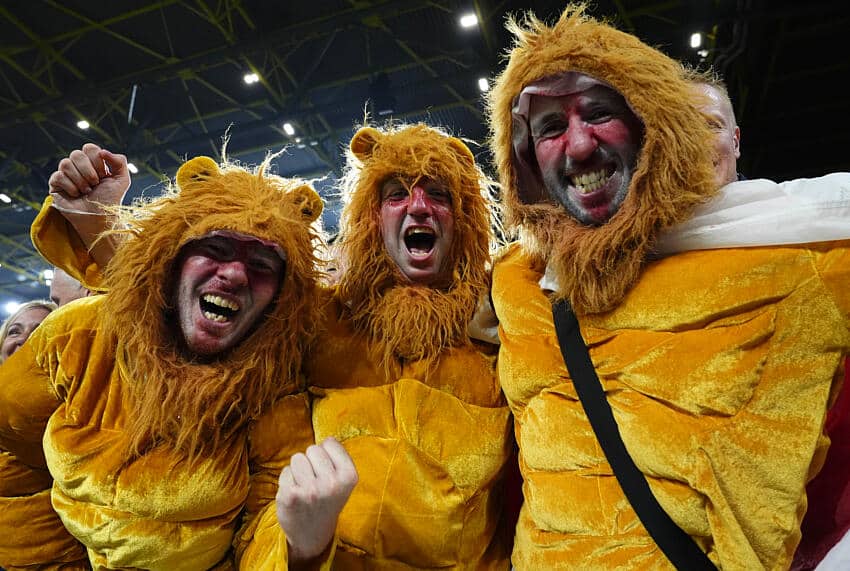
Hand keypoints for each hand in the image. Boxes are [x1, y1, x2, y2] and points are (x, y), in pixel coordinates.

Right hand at [47, 143, 129, 214]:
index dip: (97, 161)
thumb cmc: (110, 199)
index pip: (89, 148)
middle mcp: (78, 166)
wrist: (99, 218)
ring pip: (65, 163)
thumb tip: (102, 151)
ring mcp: (65, 174)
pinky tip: (76, 195)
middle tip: (94, 184)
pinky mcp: (55, 184)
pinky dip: (70, 187)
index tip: (103, 176)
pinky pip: (58, 176)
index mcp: (92, 162)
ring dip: (80, 180)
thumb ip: (119, 161)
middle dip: (88, 171)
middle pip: (76, 154)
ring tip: (86, 191)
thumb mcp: (122, 180)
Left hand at [276, 437, 357, 563]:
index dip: (326, 454)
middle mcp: (331, 483)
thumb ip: (337, 458)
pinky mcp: (290, 495)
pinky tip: (294, 495)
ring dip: (298, 470)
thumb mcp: (344, 481)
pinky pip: (285, 471)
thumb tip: (326, 439)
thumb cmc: (327, 501)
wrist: (312, 535)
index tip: (328, 471)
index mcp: (349, 476)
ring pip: (297, 458)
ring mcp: (310, 490)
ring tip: (304, 487)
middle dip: (311, 461)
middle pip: (312, 449)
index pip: (330, 443)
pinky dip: (287, 480)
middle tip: (315, 481)